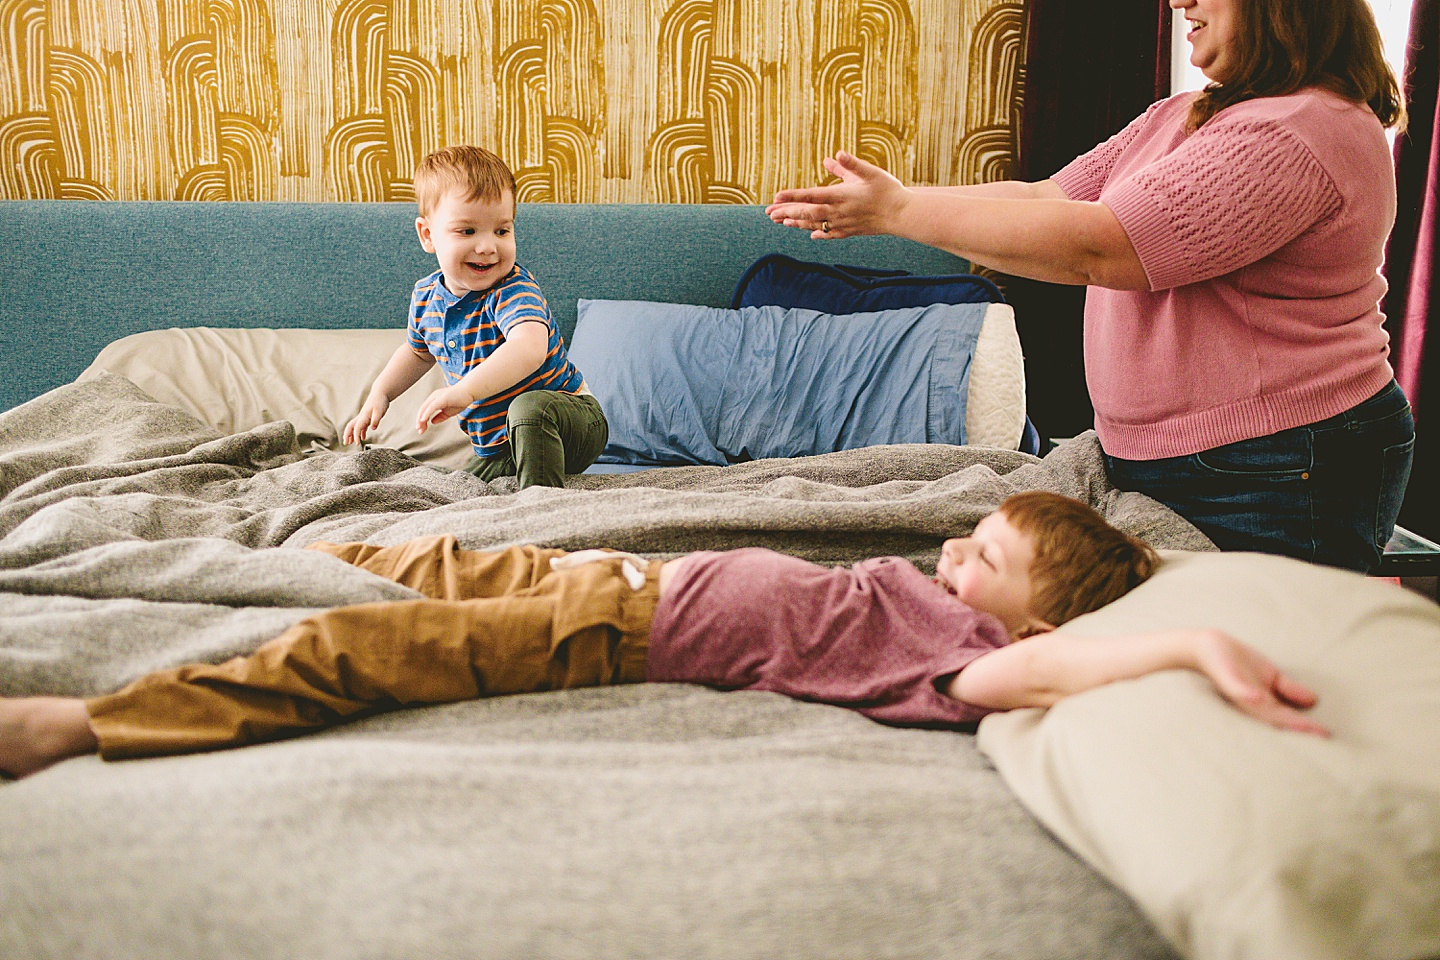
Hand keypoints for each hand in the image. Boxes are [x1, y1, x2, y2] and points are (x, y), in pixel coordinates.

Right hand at [343, 394, 388, 444]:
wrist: (381, 393)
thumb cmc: (380, 401)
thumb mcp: (380, 411)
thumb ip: (376, 420)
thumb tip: (373, 428)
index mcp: (364, 416)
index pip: (357, 428)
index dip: (355, 436)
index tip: (357, 443)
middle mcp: (361, 417)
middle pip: (350, 426)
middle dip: (347, 435)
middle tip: (346, 443)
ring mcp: (364, 417)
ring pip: (355, 426)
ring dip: (352, 434)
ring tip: (350, 442)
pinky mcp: (368, 417)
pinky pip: (362, 426)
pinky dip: (361, 432)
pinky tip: (363, 437)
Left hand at [414, 385, 473, 434]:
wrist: (470, 391)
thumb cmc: (460, 400)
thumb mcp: (448, 412)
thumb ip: (440, 417)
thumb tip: (432, 422)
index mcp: (434, 400)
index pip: (425, 410)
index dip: (422, 420)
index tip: (421, 429)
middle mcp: (434, 397)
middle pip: (422, 409)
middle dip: (419, 421)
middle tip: (419, 430)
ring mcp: (437, 396)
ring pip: (425, 408)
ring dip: (421, 418)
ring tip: (419, 427)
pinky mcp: (442, 398)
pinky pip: (432, 406)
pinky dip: (426, 413)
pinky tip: (424, 419)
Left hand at [765, 151, 911, 238]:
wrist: (903, 215)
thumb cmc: (889, 190)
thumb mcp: (870, 173)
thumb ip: (851, 165)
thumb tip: (836, 154)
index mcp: (841, 196)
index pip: (811, 196)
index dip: (792, 196)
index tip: (776, 197)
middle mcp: (839, 212)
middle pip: (807, 213)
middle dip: (786, 212)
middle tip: (768, 213)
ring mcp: (844, 224)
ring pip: (815, 225)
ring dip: (796, 223)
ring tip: (781, 221)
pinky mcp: (851, 231)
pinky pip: (830, 234)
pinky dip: (819, 234)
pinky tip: (811, 235)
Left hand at [1192, 630, 1328, 736]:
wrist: (1207, 646)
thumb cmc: (1237, 663)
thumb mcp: (1269, 675)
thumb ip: (1288, 689)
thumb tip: (1314, 700)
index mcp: (1264, 702)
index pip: (1289, 717)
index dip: (1307, 725)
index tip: (1328, 735)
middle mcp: (1252, 702)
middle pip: (1278, 720)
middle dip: (1300, 729)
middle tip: (1322, 739)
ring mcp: (1240, 692)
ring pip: (1262, 710)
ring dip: (1282, 718)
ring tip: (1304, 726)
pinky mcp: (1227, 681)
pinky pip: (1238, 689)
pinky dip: (1247, 694)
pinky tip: (1258, 697)